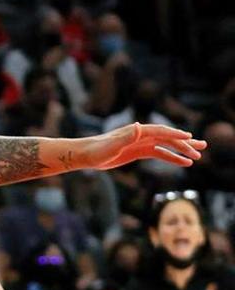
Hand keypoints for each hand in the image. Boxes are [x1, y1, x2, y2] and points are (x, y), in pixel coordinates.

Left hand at [89, 122, 204, 169]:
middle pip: (167, 137)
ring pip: (166, 146)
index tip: (190, 138)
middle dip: (185, 143)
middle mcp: (141, 135)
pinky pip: (159, 154)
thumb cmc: (96, 151)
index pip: (160, 132)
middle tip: (202, 148)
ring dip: (182, 150)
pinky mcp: (138, 152)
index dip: (175, 135)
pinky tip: (183, 163)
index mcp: (137, 132)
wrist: (86, 155)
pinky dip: (172, 158)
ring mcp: (141, 143)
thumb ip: (126, 136)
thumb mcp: (111, 146)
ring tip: (198, 156)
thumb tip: (139, 126)